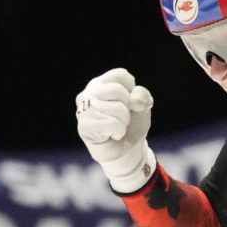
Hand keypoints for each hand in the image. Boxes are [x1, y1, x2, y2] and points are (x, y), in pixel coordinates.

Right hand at [76, 68, 155, 191]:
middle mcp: (88, 93)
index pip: (121, 75)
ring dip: (125, 121)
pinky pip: (112, 123)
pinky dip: (119, 131)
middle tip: (123, 118)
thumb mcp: (143, 106)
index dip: (132, 90)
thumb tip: (134, 100)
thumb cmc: (132, 124)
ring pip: (117, 108)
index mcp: (100, 83)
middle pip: (118, 90)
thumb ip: (142, 96)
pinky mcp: (84, 127)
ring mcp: (83, 110)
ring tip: (117, 126)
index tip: (128, 102)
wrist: (126, 150)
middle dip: (128, 108)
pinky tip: (112, 135)